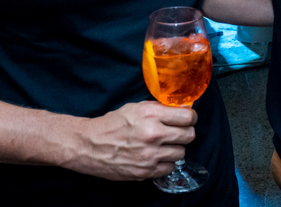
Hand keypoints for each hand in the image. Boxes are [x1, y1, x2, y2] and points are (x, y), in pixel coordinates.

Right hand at [66, 101, 196, 180]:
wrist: (90, 146)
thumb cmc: (112, 124)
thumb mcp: (135, 108)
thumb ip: (158, 108)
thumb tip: (180, 108)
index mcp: (151, 115)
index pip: (187, 116)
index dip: (190, 117)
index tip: (187, 118)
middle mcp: (153, 134)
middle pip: (189, 135)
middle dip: (186, 132)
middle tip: (178, 132)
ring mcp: (150, 155)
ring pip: (181, 153)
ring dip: (175, 148)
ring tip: (164, 145)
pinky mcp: (146, 171)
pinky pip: (169, 168)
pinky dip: (166, 163)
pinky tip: (157, 157)